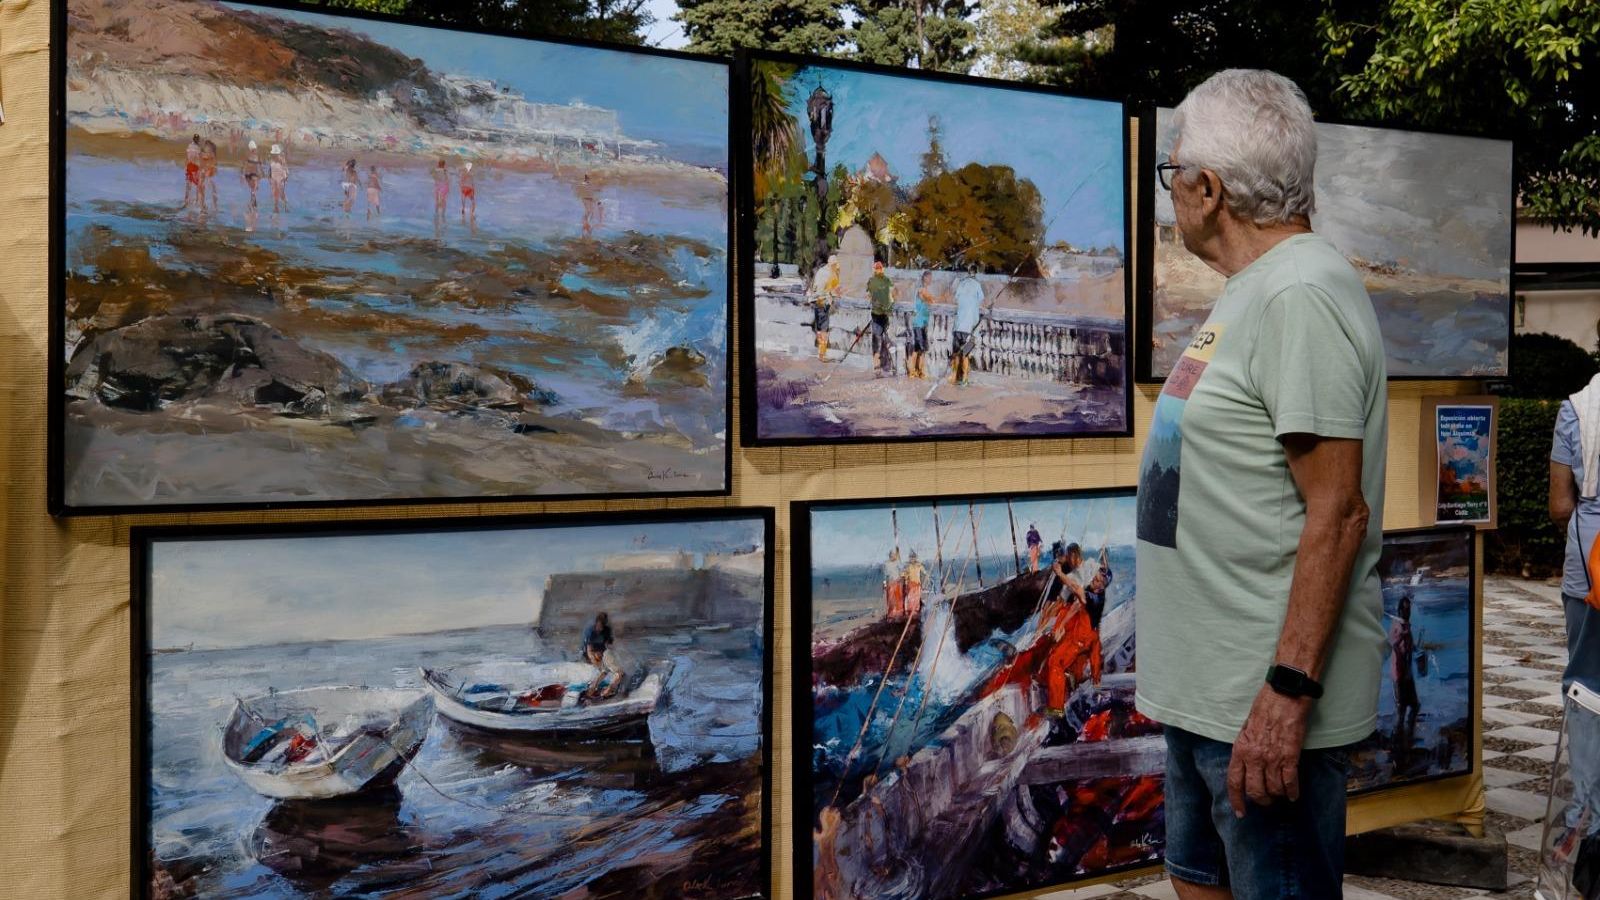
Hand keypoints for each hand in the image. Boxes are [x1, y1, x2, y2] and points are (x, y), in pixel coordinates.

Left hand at [1227, 684, 1312, 816]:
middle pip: (1255, 790)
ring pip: (1273, 789)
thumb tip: (1246, 765)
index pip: (1234, 782)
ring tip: (1281, 794)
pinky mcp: (1290, 756)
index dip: (1236, 800)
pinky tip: (1294, 795)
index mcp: (1240, 749)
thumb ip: (1245, 749)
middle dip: (1262, 800)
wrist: (1284, 696)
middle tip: (1267, 801)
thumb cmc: (1264, 708)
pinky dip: (1293, 791)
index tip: (1240, 813)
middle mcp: (1254, 757)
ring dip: (1278, 795)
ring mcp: (1272, 758)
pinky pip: (1290, 782)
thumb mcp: (1246, 728)